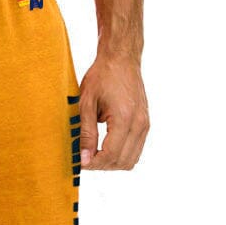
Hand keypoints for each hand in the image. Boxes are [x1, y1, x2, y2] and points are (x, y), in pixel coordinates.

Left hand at [78, 51, 148, 170]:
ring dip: (112, 162)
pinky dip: (121, 154)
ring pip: (131, 159)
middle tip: (84, 158)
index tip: (80, 162)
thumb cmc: (102, 76)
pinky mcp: (145, 123)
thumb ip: (86, 133)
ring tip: (94, 153)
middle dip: (102, 165)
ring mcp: (145, 124)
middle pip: (123, 161)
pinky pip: (135, 149)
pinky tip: (105, 145)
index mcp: (124, 118)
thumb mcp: (86, 103)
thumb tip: (84, 159)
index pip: (111, 154)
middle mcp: (139, 124)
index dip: (94, 163)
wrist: (121, 59)